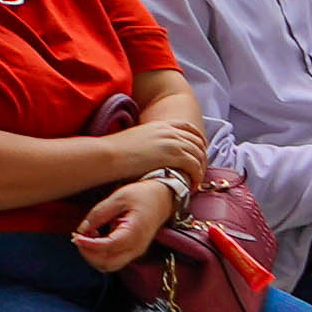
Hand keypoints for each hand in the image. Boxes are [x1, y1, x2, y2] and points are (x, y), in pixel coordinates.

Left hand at [72, 173, 179, 271]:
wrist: (163, 199)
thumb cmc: (142, 196)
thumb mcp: (119, 197)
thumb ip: (99, 214)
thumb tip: (82, 229)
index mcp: (134, 233)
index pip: (108, 247)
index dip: (88, 244)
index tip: (76, 236)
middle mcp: (136, 248)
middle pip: (107, 263)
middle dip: (88, 253)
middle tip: (78, 237)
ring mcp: (135, 252)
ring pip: (108, 265)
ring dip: (92, 256)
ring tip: (86, 237)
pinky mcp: (131, 251)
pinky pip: (112, 260)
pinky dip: (99, 254)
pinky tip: (94, 239)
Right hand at [93, 105, 212, 189]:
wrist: (108, 154)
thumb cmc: (115, 152)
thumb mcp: (136, 139)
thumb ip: (149, 142)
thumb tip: (151, 154)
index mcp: (161, 125)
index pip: (188, 127)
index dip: (198, 140)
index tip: (199, 152)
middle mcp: (169, 131)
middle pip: (198, 142)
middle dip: (202, 157)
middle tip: (198, 173)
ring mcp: (172, 142)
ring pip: (199, 155)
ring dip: (200, 170)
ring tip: (194, 183)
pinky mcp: (173, 155)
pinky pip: (195, 166)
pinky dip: (196, 177)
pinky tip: (190, 186)